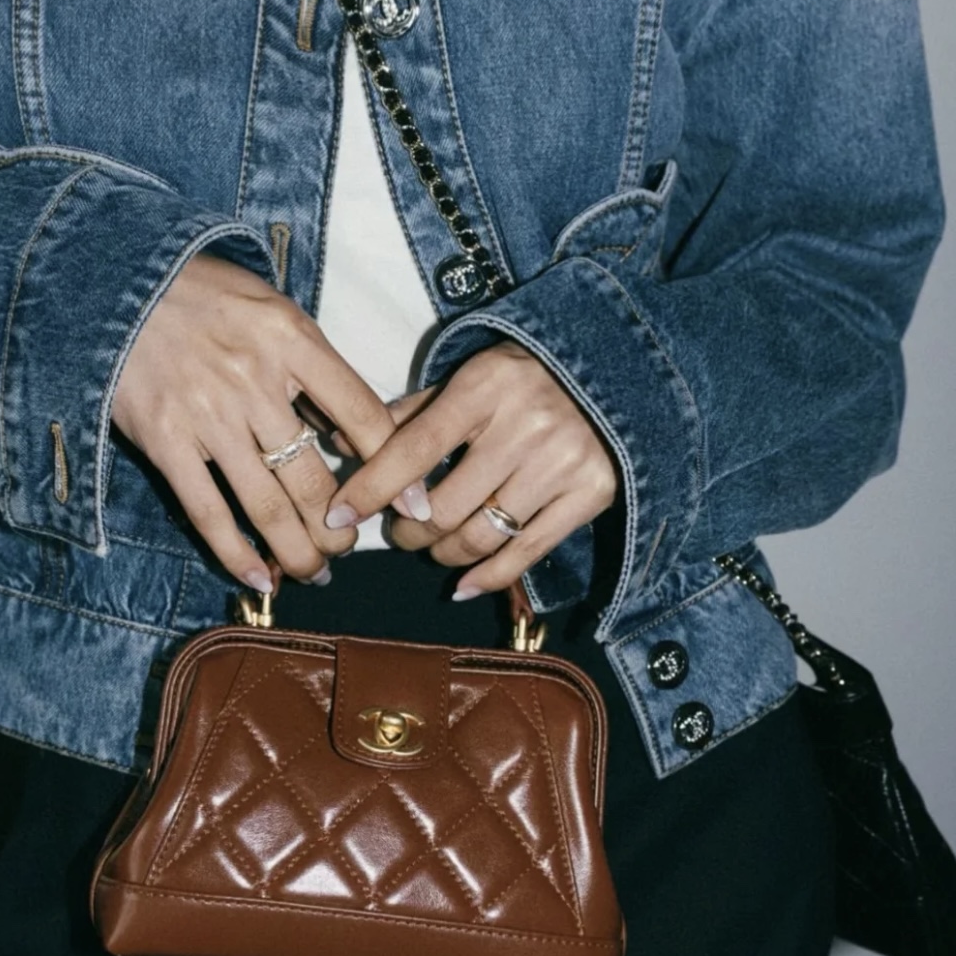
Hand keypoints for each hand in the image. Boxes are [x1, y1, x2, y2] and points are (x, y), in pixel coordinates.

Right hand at [112, 254, 396, 588]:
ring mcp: (207, 414)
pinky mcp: (164, 440)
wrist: (114, 282)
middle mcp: (254, 379)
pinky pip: (207, 511)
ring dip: (298, 551)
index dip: (395, 469)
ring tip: (314, 571)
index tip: (414, 506)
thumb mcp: (273, 311)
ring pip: (268, 505)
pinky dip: (235, 553)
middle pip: (315, 477)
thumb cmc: (204, 296)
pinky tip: (259, 577)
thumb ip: (314, 369)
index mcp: (292, 340)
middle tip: (348, 550)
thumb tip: (355, 437)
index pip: (362, 416)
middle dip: (340, 529)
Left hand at [324, 344, 618, 595]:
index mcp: (486, 386)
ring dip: (444, 553)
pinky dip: (488, 578)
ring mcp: (562, 463)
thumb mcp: (469, 377)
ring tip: (433, 547)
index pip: (414, 451)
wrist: (616, 370)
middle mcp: (527, 425)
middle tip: (400, 533)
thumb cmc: (526, 376)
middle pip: (445, 506)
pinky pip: (526, 553)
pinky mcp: (592, 493)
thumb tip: (342, 441)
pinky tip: (463, 584)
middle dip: (410, 531)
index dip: (371, 488)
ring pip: (480, 535)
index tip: (338, 514)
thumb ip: (410, 413)